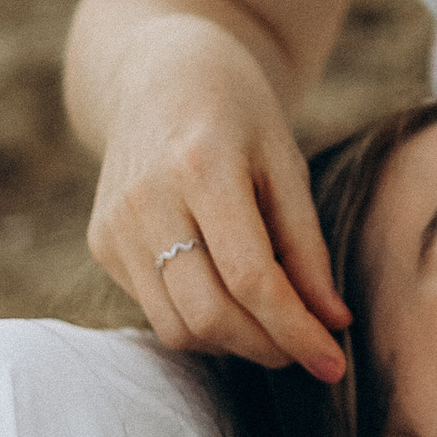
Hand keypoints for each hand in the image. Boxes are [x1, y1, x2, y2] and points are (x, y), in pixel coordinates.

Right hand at [85, 16, 352, 378]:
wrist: (156, 73)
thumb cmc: (237, 113)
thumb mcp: (285, 162)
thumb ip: (306, 245)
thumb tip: (334, 323)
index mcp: (201, 167)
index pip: (250, 279)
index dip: (296, 330)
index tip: (334, 362)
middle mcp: (146, 201)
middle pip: (208, 315)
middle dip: (266, 347)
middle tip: (308, 349)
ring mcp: (115, 225)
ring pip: (176, 326)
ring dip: (233, 343)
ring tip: (273, 326)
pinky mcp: (101, 243)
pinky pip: (155, 310)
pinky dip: (200, 321)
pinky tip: (229, 298)